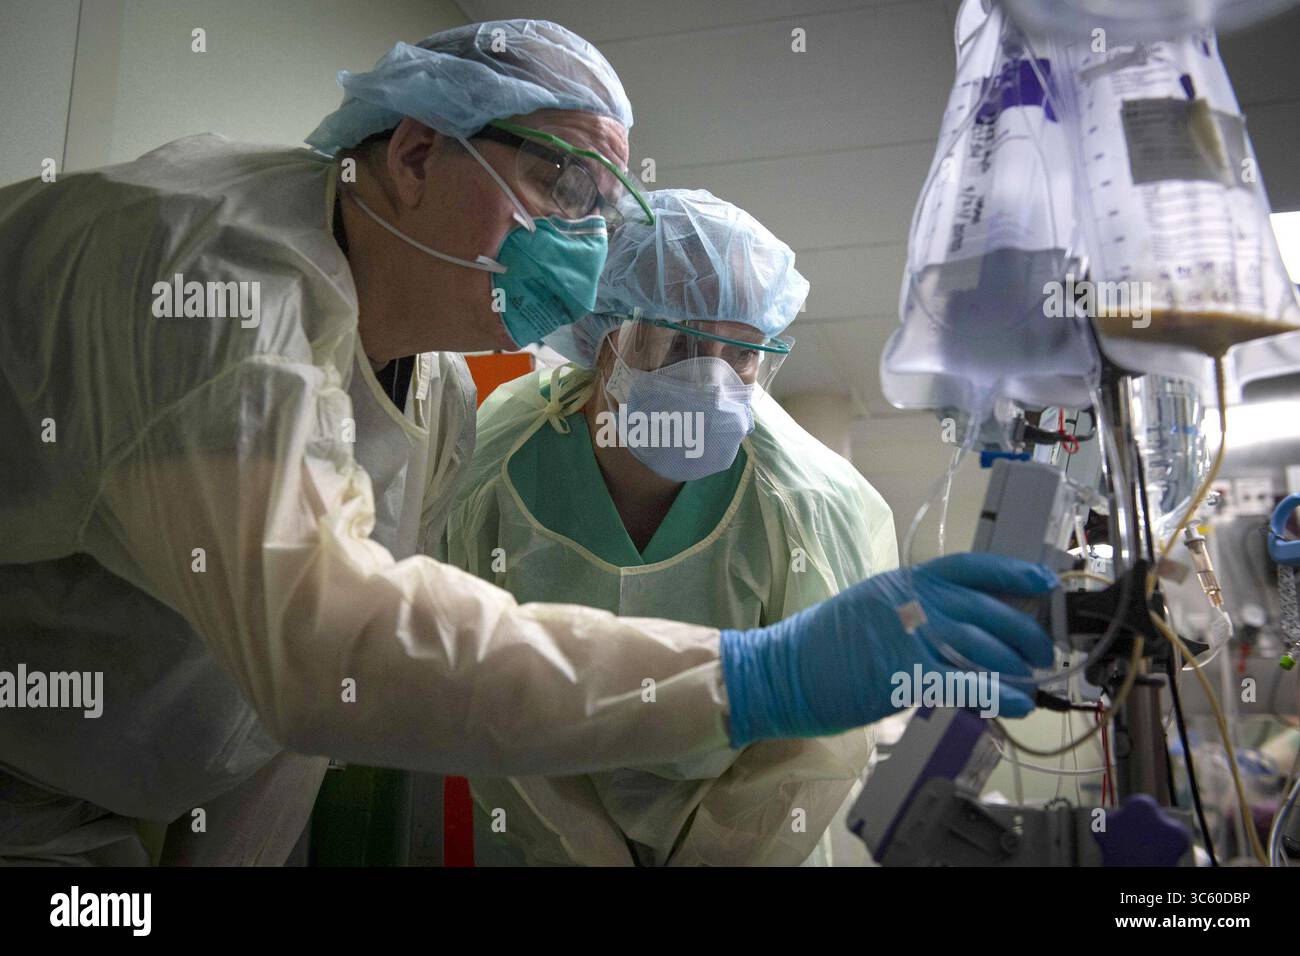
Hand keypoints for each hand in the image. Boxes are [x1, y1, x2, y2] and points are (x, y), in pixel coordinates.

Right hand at [720, 553, 1056, 744]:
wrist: (778, 671)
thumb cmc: (822, 646)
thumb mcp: (871, 609)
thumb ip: (914, 611)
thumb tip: (963, 627)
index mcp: (904, 581)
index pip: (969, 565)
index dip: (1013, 571)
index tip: (1044, 580)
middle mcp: (910, 601)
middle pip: (986, 609)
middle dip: (1024, 632)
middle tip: (1041, 652)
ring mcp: (906, 636)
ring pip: (982, 646)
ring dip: (1016, 667)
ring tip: (1032, 682)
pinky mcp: (901, 675)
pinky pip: (965, 683)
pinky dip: (999, 694)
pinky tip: (1017, 703)